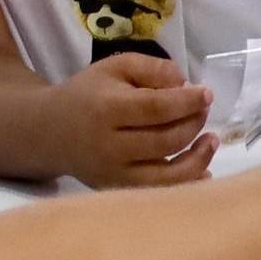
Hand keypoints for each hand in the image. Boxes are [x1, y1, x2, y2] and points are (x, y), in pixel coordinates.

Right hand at [48, 52, 216, 188]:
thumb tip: (185, 84)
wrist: (49, 132)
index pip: (156, 108)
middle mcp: (109, 145)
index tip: (207, 94)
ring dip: (198, 157)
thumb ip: (152, 68)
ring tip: (210, 139)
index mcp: (107, 109)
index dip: (187, 102)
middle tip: (203, 110)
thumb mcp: (115, 67)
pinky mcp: (117, 190)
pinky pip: (158, 192)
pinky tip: (202, 168)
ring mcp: (113, 173)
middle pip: (165, 139)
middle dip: (193, 123)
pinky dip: (186, 182)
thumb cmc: (88, 95)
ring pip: (167, 174)